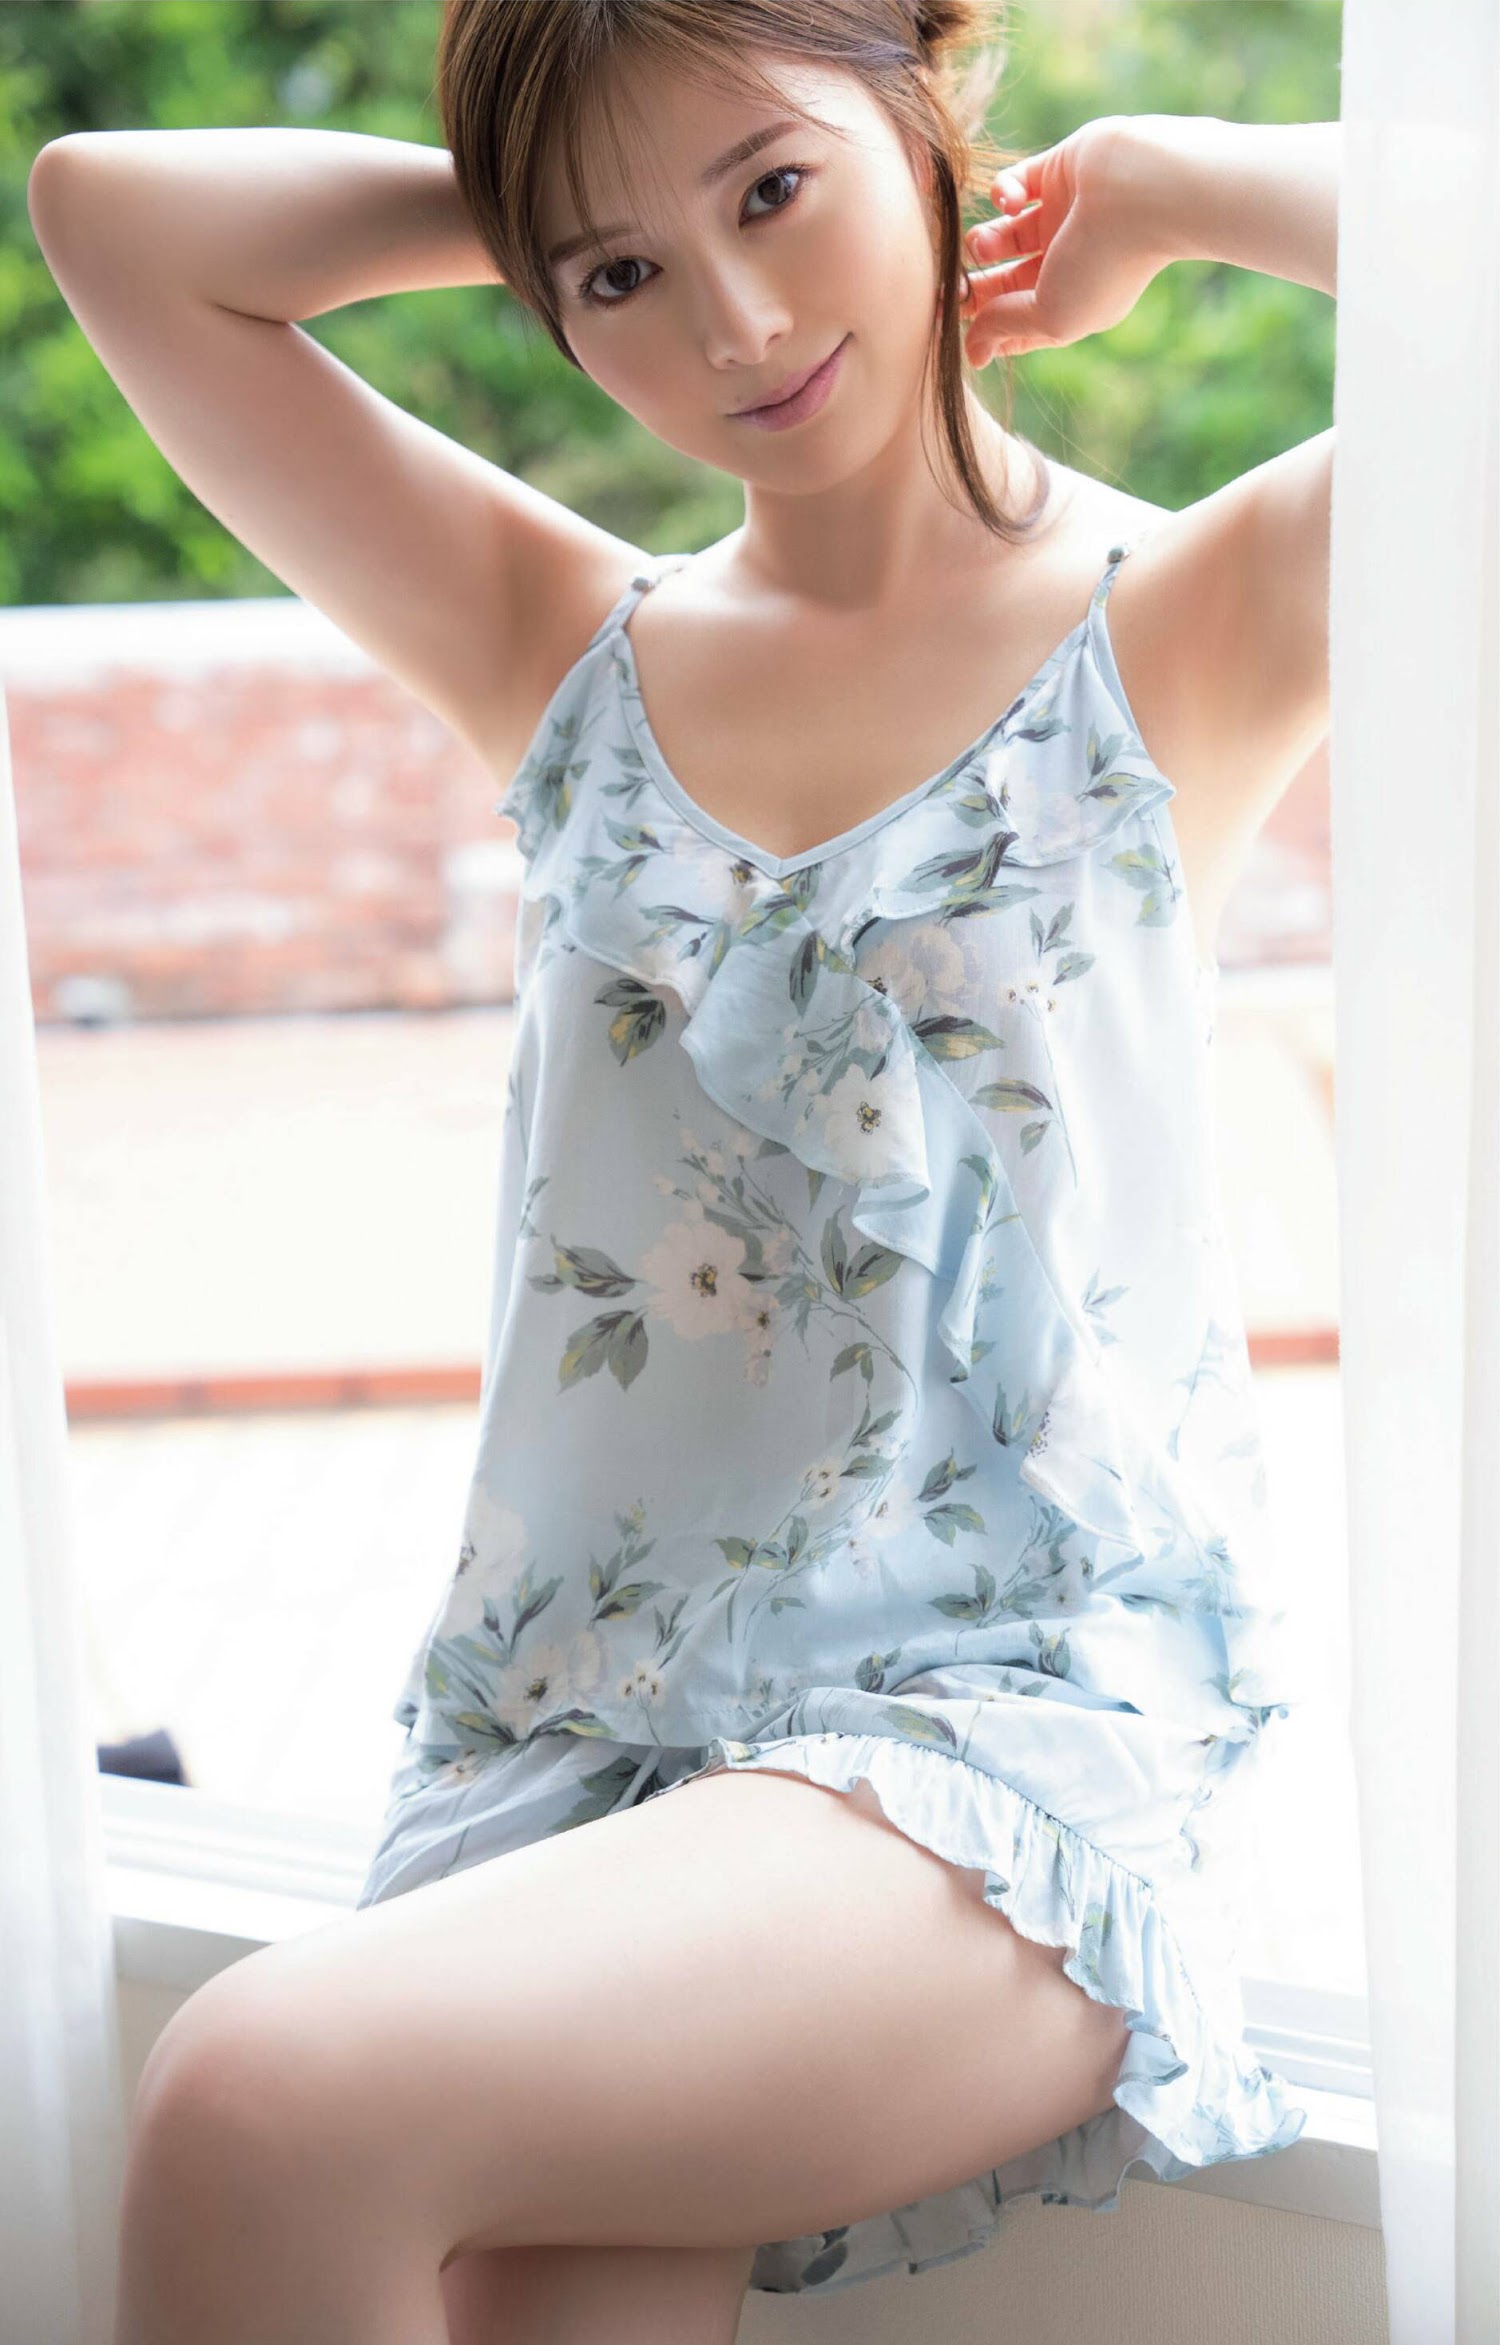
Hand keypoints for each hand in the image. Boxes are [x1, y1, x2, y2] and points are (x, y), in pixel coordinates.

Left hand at [959, 117, 1171, 364]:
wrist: (1145, 191)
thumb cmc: (1104, 263)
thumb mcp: (1050, 315)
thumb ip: (1004, 327)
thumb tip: (972, 353)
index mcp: (1071, 304)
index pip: (1017, 325)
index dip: (984, 329)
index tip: (952, 326)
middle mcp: (1066, 263)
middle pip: (1003, 283)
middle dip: (974, 288)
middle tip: (950, 289)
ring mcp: (1060, 217)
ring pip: (1003, 236)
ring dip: (983, 243)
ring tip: (984, 245)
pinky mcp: (1055, 172)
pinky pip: (1012, 186)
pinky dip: (1000, 194)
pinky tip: (1008, 204)